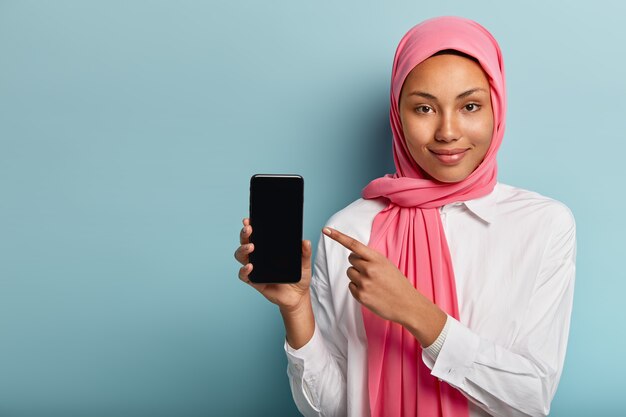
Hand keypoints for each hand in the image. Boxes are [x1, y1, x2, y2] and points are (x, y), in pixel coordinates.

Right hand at [234, 218, 311, 313]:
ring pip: (241, 256)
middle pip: (245, 242)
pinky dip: (244, 270)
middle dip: (244, 234)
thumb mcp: (304, 263)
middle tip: (249, 229)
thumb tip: (305, 241)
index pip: (256, 235)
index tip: (249, 220)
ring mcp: (255, 269)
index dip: (250, 227)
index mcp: (268, 249)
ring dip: (243, 249)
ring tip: (251, 247)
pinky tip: (250, 266)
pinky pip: (244, 275)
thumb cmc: (298, 277)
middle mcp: (258, 257)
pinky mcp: (254, 281)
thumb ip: (305, 253)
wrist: (298, 296)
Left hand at [322, 227, 445, 345]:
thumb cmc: (397, 283)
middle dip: (358, 263)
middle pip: (351, 259)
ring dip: (357, 276)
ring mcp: (364, 283)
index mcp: (377, 259)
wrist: (407, 305)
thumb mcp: (387, 265)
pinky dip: (358, 288)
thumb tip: (354, 256)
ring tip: (372, 283)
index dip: (338, 236)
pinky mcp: (360, 295)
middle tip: (371, 272)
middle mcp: (369, 269)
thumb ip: (371, 258)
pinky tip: (370, 292)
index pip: (354, 244)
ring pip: (350, 272)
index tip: (326, 230)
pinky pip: (351, 286)